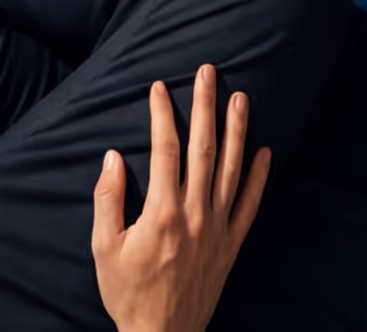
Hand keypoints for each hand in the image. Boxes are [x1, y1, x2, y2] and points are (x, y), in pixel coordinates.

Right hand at [93, 65, 270, 331]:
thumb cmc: (128, 293)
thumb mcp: (103, 248)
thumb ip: (108, 200)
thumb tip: (111, 158)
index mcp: (161, 212)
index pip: (165, 149)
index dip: (162, 114)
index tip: (158, 87)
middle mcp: (195, 214)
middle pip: (204, 149)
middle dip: (205, 106)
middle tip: (209, 73)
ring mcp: (218, 228)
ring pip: (231, 169)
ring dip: (236, 130)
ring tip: (240, 98)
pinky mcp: (232, 244)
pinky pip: (250, 204)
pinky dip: (258, 176)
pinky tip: (263, 151)